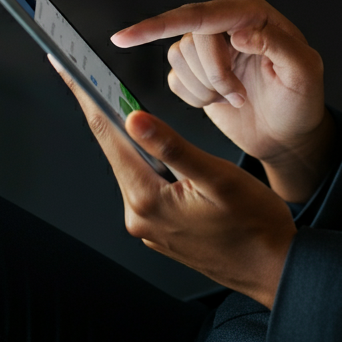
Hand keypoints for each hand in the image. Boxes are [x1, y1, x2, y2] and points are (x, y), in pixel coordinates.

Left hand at [50, 55, 294, 307]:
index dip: (87, 98)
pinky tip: (150, 141)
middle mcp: (140, 216)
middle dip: (103, 110)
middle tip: (88, 73)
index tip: (68, 72)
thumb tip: (133, 119)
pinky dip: (144, 157)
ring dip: (126, 134)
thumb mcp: (217, 177)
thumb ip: (173, 147)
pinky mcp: (162, 227)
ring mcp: (149, 225)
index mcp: (147, 200)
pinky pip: (145, 183)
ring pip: (131, 166)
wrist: (274, 268)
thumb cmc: (254, 224)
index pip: (108, 136)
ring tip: (117, 99)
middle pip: (114, 150)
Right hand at [111, 0, 332, 201]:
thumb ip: (279, 45)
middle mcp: (227, 22)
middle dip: (214, 75)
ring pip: (178, 58)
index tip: (125, 37)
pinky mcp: (196, 72)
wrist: (288, 135)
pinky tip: (220, 99)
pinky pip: (175, 81)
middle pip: (190, 40)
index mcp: (252, 13)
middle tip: (240, 94)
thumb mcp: (304, 72)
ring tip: (236, 95)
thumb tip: (241, 32)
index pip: (201, 14)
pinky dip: (196, 97)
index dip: (160, 24)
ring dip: (205, 87)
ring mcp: (209, 47)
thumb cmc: (301, 102)